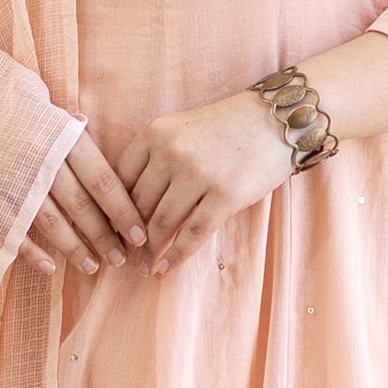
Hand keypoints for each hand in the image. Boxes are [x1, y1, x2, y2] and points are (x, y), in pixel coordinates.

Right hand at [17, 124, 147, 274]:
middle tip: (120, 259)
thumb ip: (89, 154)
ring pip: (49, 221)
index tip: (140, 236)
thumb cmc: (31, 119)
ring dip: (74, 248)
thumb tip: (124, 193)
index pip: (102, 182)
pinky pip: (12, 230)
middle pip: (80, 205)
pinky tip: (50, 268)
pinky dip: (30, 252)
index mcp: (65, 137)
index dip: (124, 213)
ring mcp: (12, 178)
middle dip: (103, 237)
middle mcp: (40, 157)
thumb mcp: (63, 123)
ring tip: (93, 266)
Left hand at [120, 88, 292, 272]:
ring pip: (161, 224)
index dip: (112, 211)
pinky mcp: (226, 194)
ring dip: (150, 251)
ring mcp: (199, 173)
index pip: (119, 180)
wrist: (275, 120)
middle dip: (129, 235)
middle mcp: (172, 152)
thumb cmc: (226, 128)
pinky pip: (193, 234)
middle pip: (137, 205)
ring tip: (145, 266)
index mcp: (155, 133)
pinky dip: (176, 255)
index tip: (111, 230)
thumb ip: (154, 157)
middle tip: (125, 254)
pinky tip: (166, 267)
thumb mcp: (180, 129)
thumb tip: (128, 205)